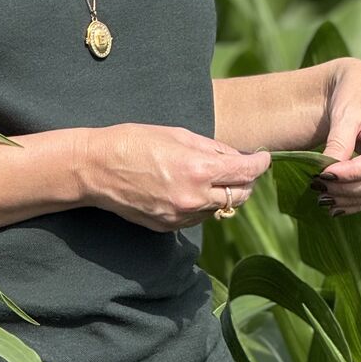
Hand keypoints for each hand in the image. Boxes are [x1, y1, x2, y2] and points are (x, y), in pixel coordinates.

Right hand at [81, 123, 271, 231]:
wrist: (97, 168)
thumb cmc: (135, 142)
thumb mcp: (178, 134)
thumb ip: (212, 148)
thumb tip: (237, 157)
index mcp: (198, 170)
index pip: (246, 173)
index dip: (260, 164)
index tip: (264, 157)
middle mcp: (194, 199)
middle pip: (240, 196)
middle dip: (245, 181)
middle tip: (239, 167)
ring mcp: (180, 217)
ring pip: (219, 209)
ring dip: (222, 194)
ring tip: (206, 175)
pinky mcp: (168, 227)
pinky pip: (198, 218)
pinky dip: (201, 205)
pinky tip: (186, 188)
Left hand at [314, 59, 360, 214]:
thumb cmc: (354, 93)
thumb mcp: (344, 111)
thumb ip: (339, 141)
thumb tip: (327, 174)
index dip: (350, 174)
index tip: (322, 175)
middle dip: (348, 189)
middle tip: (318, 188)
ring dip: (351, 199)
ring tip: (323, 198)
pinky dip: (358, 200)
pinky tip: (336, 204)